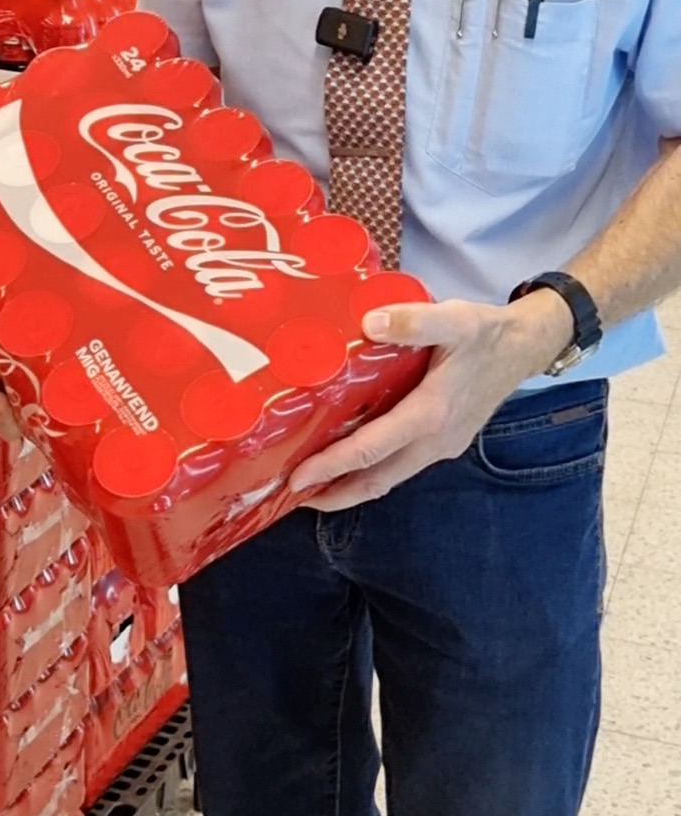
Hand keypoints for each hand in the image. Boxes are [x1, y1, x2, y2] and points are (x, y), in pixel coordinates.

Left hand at [288, 291, 574, 511]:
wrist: (526, 347)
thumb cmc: (487, 333)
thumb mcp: (455, 318)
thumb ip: (413, 321)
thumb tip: (368, 324)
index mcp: (430, 414)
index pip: (371, 449)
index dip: (331, 466)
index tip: (296, 479)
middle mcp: (434, 441)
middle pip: (376, 479)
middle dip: (332, 492)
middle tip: (288, 496)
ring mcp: (441, 446)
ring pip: (388, 478)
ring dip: (350, 487)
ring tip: (311, 487)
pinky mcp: (444, 442)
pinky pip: (400, 466)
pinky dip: (371, 471)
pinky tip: (349, 461)